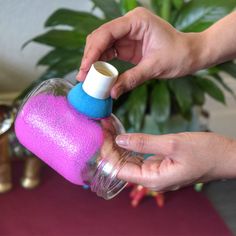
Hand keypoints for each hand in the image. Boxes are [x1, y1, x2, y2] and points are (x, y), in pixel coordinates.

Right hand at [77, 7, 202, 98]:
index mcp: (137, 21)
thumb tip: (112, 93)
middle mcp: (129, 25)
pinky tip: (99, 75)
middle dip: (90, 57)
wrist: (190, 55)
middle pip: (100, 38)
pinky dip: (103, 64)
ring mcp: (127, 35)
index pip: (107, 33)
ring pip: (102, 46)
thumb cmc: (179, 55)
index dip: (93, 51)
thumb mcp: (154, 67)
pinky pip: (110, 53)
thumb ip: (132, 79)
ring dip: (94, 62)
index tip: (85, 68)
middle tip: (83, 76)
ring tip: (88, 78)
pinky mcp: (127, 46)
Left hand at [115, 132, 235, 191]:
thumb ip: (145, 143)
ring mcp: (155, 171)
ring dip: (119, 145)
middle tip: (104, 127)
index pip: (119, 170)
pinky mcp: (160, 163)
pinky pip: (140, 156)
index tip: (102, 134)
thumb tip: (120, 140)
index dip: (108, 153)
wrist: (225, 156)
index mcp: (153, 179)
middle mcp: (151, 178)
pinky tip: (124, 136)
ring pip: (130, 160)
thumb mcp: (173, 144)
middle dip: (111, 146)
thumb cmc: (205, 152)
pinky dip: (130, 145)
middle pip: (122, 165)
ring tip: (109, 128)